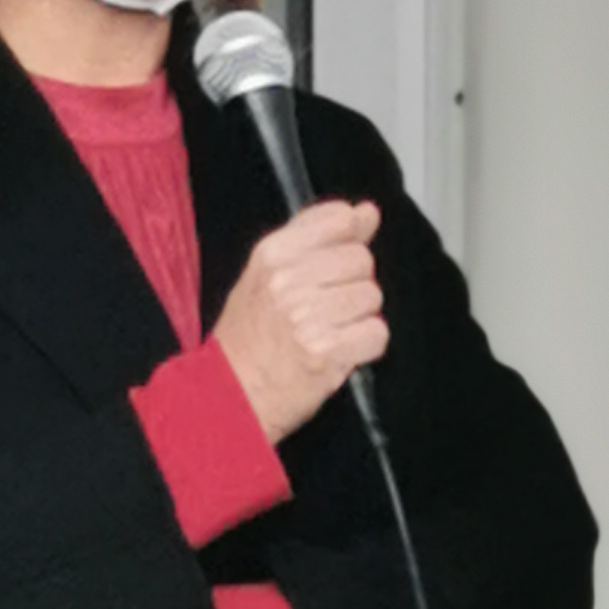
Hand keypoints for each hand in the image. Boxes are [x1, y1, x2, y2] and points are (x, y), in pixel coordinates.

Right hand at [214, 199, 387, 443]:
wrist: (231, 396)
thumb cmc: (249, 337)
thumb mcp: (268, 273)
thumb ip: (318, 236)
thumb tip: (367, 212)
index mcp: (273, 254)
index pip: (341, 220)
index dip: (345, 243)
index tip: (330, 267)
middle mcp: (289, 281)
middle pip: (361, 260)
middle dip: (352, 285)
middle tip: (325, 309)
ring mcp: (308, 318)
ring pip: (372, 297)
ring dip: (358, 318)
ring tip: (329, 332)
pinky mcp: (327, 353)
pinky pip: (376, 334)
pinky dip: (364, 347)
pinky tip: (338, 352)